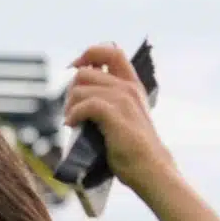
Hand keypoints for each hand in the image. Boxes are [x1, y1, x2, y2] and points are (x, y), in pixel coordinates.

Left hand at [64, 44, 173, 198]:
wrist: (150, 168)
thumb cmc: (132, 149)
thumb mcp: (122, 117)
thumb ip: (107, 101)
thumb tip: (77, 92)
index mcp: (132, 85)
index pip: (111, 51)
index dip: (89, 54)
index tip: (75, 68)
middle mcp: (128, 87)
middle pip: (85, 71)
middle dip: (71, 90)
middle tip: (71, 111)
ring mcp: (123, 99)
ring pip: (81, 88)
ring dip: (69, 105)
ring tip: (72, 121)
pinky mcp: (115, 114)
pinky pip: (85, 104)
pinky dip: (73, 115)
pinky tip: (72, 125)